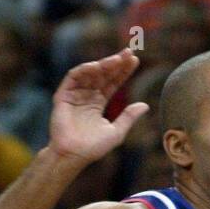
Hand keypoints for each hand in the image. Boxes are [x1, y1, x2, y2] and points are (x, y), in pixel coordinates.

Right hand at [48, 49, 149, 163]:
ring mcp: (75, 94)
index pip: (113, 83)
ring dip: (103, 64)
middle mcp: (87, 95)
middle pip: (103, 74)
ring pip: (90, 73)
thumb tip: (145, 105)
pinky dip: (85, 70)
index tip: (135, 61)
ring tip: (117, 59)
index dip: (123, 72)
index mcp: (99, 103)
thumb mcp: (116, 132)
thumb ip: (129, 117)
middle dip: (116, 63)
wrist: (74, 155)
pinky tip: (97, 66)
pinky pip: (74, 77)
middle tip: (129, 53)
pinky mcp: (64, 95)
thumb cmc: (94, 148)